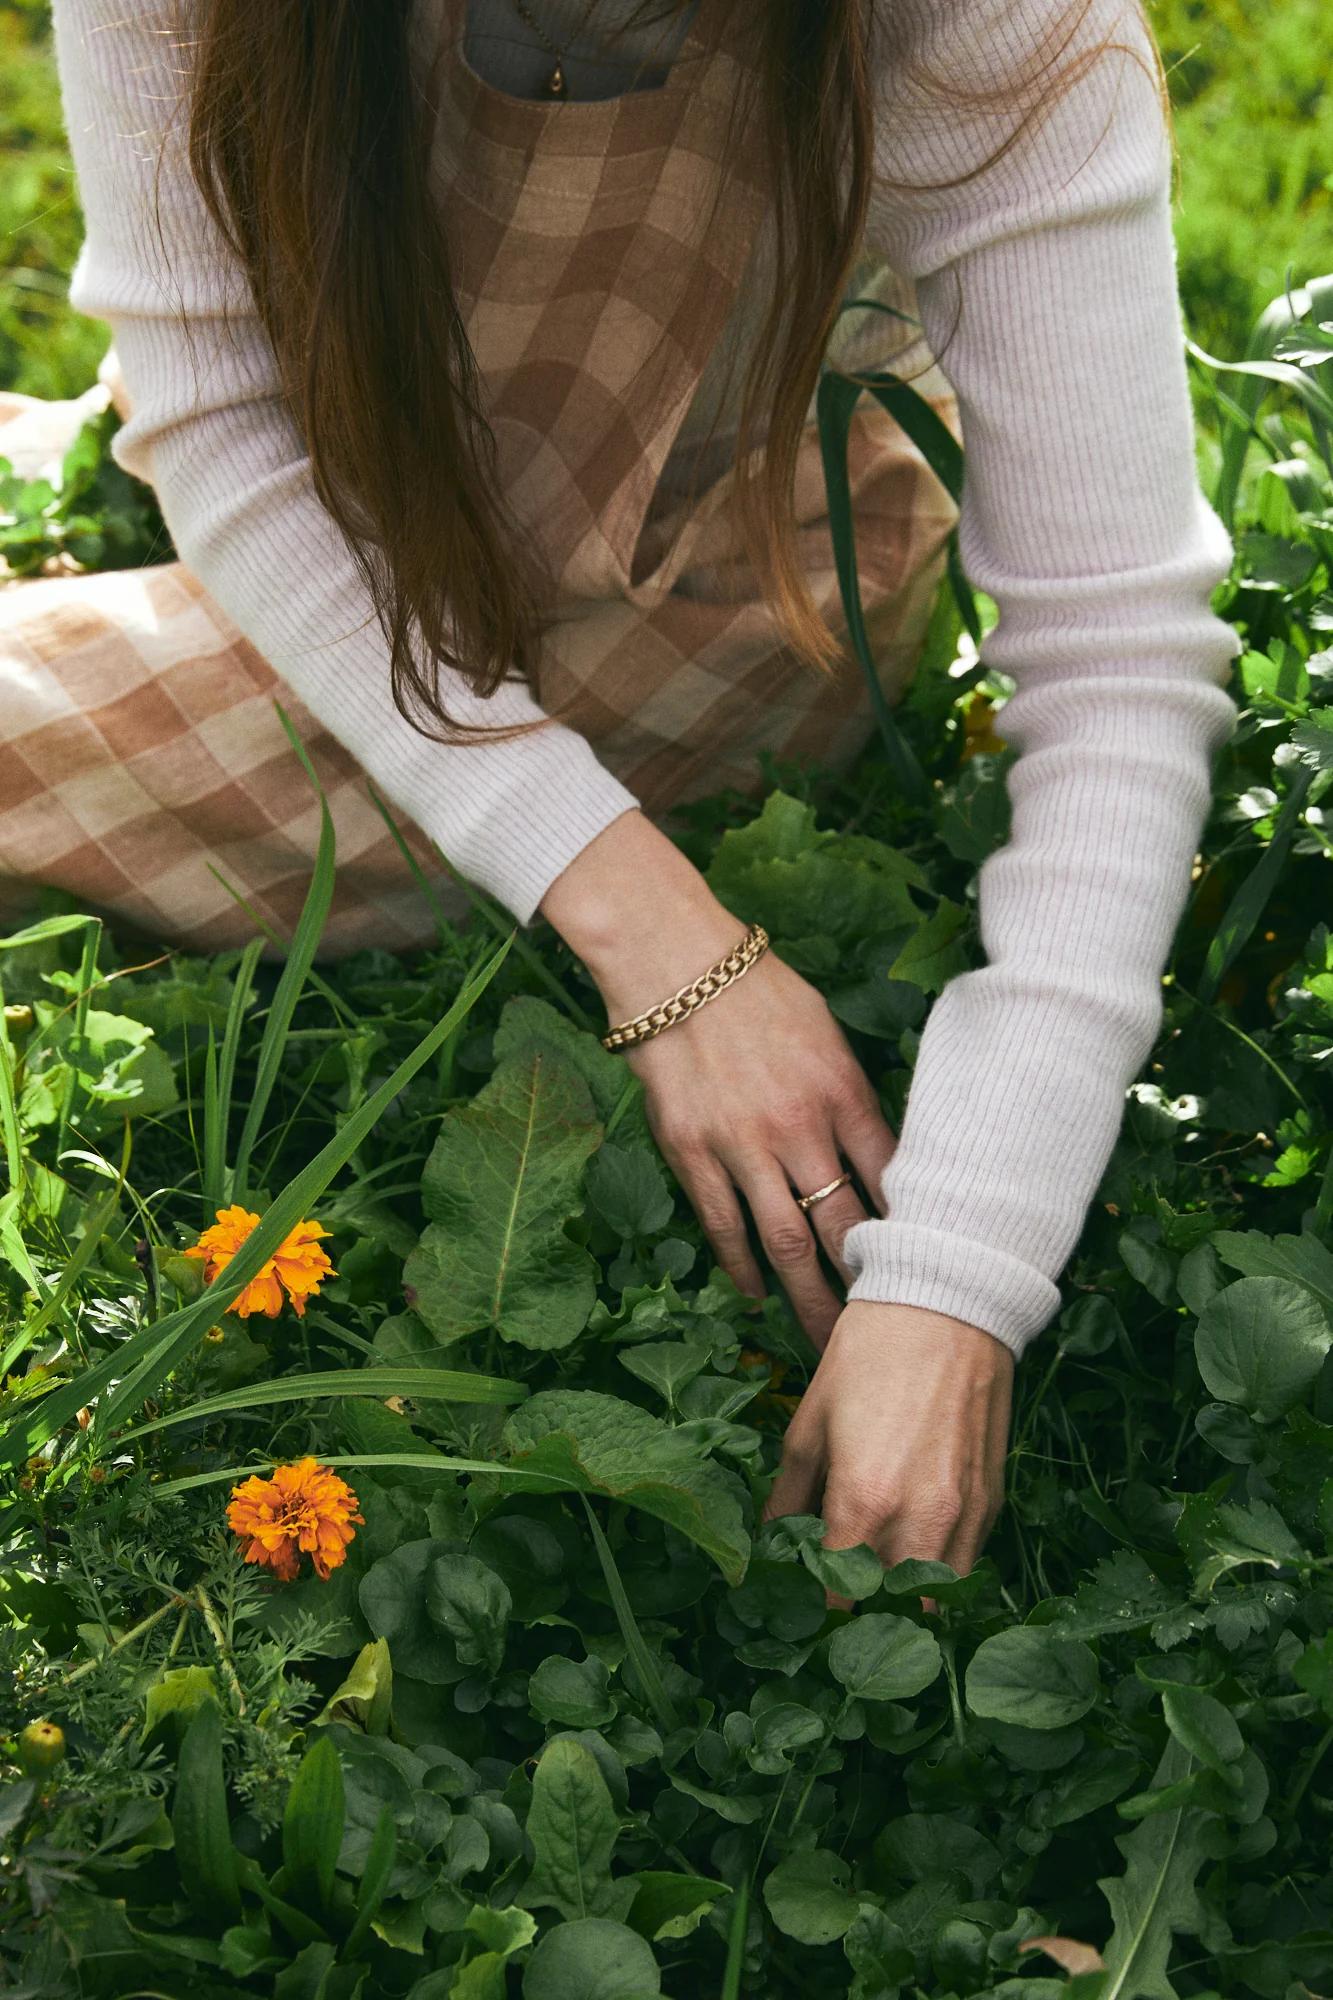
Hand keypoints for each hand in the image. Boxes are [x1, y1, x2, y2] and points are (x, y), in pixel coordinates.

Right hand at [539, 810, 897, 1347]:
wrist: (677, 965)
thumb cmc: (759, 990)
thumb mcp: (828, 1033)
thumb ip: (851, 1095)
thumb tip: (880, 1153)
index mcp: (842, 1093)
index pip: (889, 1182)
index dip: (909, 1233)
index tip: (926, 1271)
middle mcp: (798, 1127)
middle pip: (842, 1227)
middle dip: (867, 1288)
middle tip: (885, 1331)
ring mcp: (741, 1145)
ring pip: (784, 1242)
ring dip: (807, 1297)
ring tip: (826, 1339)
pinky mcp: (692, 1152)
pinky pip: (722, 1224)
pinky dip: (741, 1265)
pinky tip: (756, 1292)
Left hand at [763, 1300, 1013, 1606]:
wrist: (948, 1306)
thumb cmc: (868, 1355)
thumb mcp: (810, 1421)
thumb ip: (789, 1493)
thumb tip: (769, 1541)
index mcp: (864, 1502)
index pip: (836, 1595)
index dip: (814, 1609)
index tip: (800, 1608)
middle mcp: (919, 1523)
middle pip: (887, 1611)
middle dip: (858, 1616)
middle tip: (834, 1604)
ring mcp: (963, 1518)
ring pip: (934, 1601)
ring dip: (903, 1604)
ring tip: (873, 1591)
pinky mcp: (991, 1504)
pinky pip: (964, 1566)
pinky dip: (936, 1574)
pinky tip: (909, 1555)